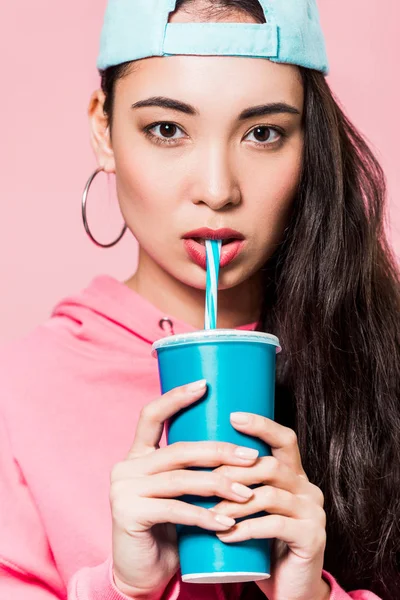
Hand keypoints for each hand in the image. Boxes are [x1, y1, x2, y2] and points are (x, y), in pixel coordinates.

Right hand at [110, 381, 260, 598]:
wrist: (140, 573)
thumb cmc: (167, 530)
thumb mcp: (177, 494)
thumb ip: (191, 471)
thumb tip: (239, 447)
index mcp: (137, 455)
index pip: (151, 415)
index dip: (176, 398)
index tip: (205, 385)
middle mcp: (127, 466)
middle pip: (179, 449)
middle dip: (219, 451)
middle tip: (252, 456)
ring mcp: (124, 489)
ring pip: (181, 478)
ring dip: (220, 485)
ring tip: (249, 493)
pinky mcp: (128, 513)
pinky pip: (175, 510)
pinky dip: (205, 515)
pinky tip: (227, 523)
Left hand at [209, 412, 329, 599]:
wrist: (289, 591)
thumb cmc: (261, 546)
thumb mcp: (252, 509)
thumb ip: (240, 484)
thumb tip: (197, 456)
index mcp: (295, 475)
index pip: (284, 439)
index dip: (261, 425)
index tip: (232, 416)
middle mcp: (309, 489)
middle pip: (270, 465)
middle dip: (234, 471)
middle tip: (204, 480)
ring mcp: (313, 513)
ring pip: (269, 495)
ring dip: (234, 502)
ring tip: (208, 511)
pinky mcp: (312, 538)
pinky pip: (275, 525)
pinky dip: (245, 529)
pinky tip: (224, 534)